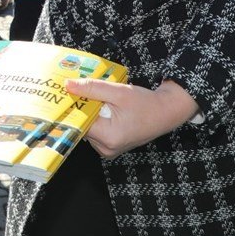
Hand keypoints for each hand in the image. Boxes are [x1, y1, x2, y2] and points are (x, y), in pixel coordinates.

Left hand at [65, 78, 199, 158]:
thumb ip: (92, 88)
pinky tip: (104, 108)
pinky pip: (96, 132)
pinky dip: (97, 119)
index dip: (74, 107)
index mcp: (108, 137)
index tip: (68, 94)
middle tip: (83, 92)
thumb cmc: (146, 103)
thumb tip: (68, 85)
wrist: (166, 112)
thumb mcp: (118, 92)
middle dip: (82, 109)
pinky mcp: (112, 146)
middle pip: (82, 126)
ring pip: (88, 129)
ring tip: (98, 99)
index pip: (79, 122)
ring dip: (90, 113)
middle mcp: (106, 148)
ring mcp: (109, 150)